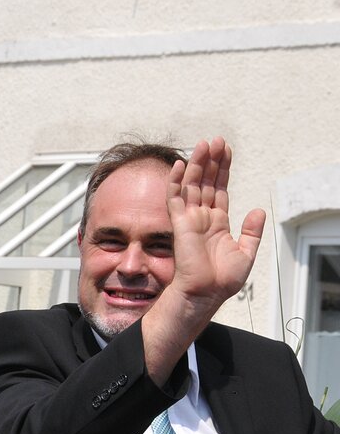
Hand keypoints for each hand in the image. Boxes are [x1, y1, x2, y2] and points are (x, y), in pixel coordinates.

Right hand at [166, 137, 265, 314]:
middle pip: (205, 182)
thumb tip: (259, 210)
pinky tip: (180, 165)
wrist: (206, 292)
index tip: (226, 152)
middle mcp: (202, 218)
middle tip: (215, 141)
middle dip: (210, 161)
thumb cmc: (222, 280)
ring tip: (204, 144)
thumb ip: (252, 231)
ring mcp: (189, 220)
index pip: (219, 190)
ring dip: (196, 164)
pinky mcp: (179, 224)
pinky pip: (174, 199)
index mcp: (217, 223)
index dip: (223, 170)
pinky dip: (176, 182)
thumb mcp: (246, 253)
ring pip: (191, 185)